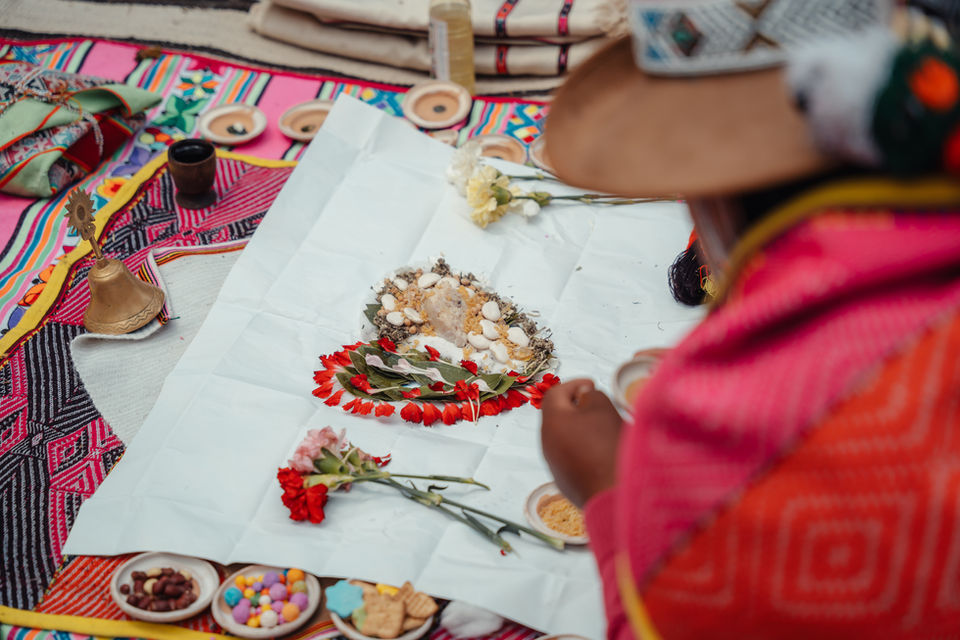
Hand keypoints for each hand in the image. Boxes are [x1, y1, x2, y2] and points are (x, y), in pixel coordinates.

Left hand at [540, 379, 622, 507]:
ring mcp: (554, 466)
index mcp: (552, 422)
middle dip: (577, 408)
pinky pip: (571, 458)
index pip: (555, 394)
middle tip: (598, 405)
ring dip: (581, 430)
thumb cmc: (608, 447)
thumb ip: (590, 396)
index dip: (573, 384)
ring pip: (564, 439)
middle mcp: (547, 444)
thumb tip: (583, 397)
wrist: (614, 497)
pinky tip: (603, 453)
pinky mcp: (566, 483)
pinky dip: (584, 450)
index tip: (590, 384)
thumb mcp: (603, 409)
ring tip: (604, 429)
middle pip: (558, 417)